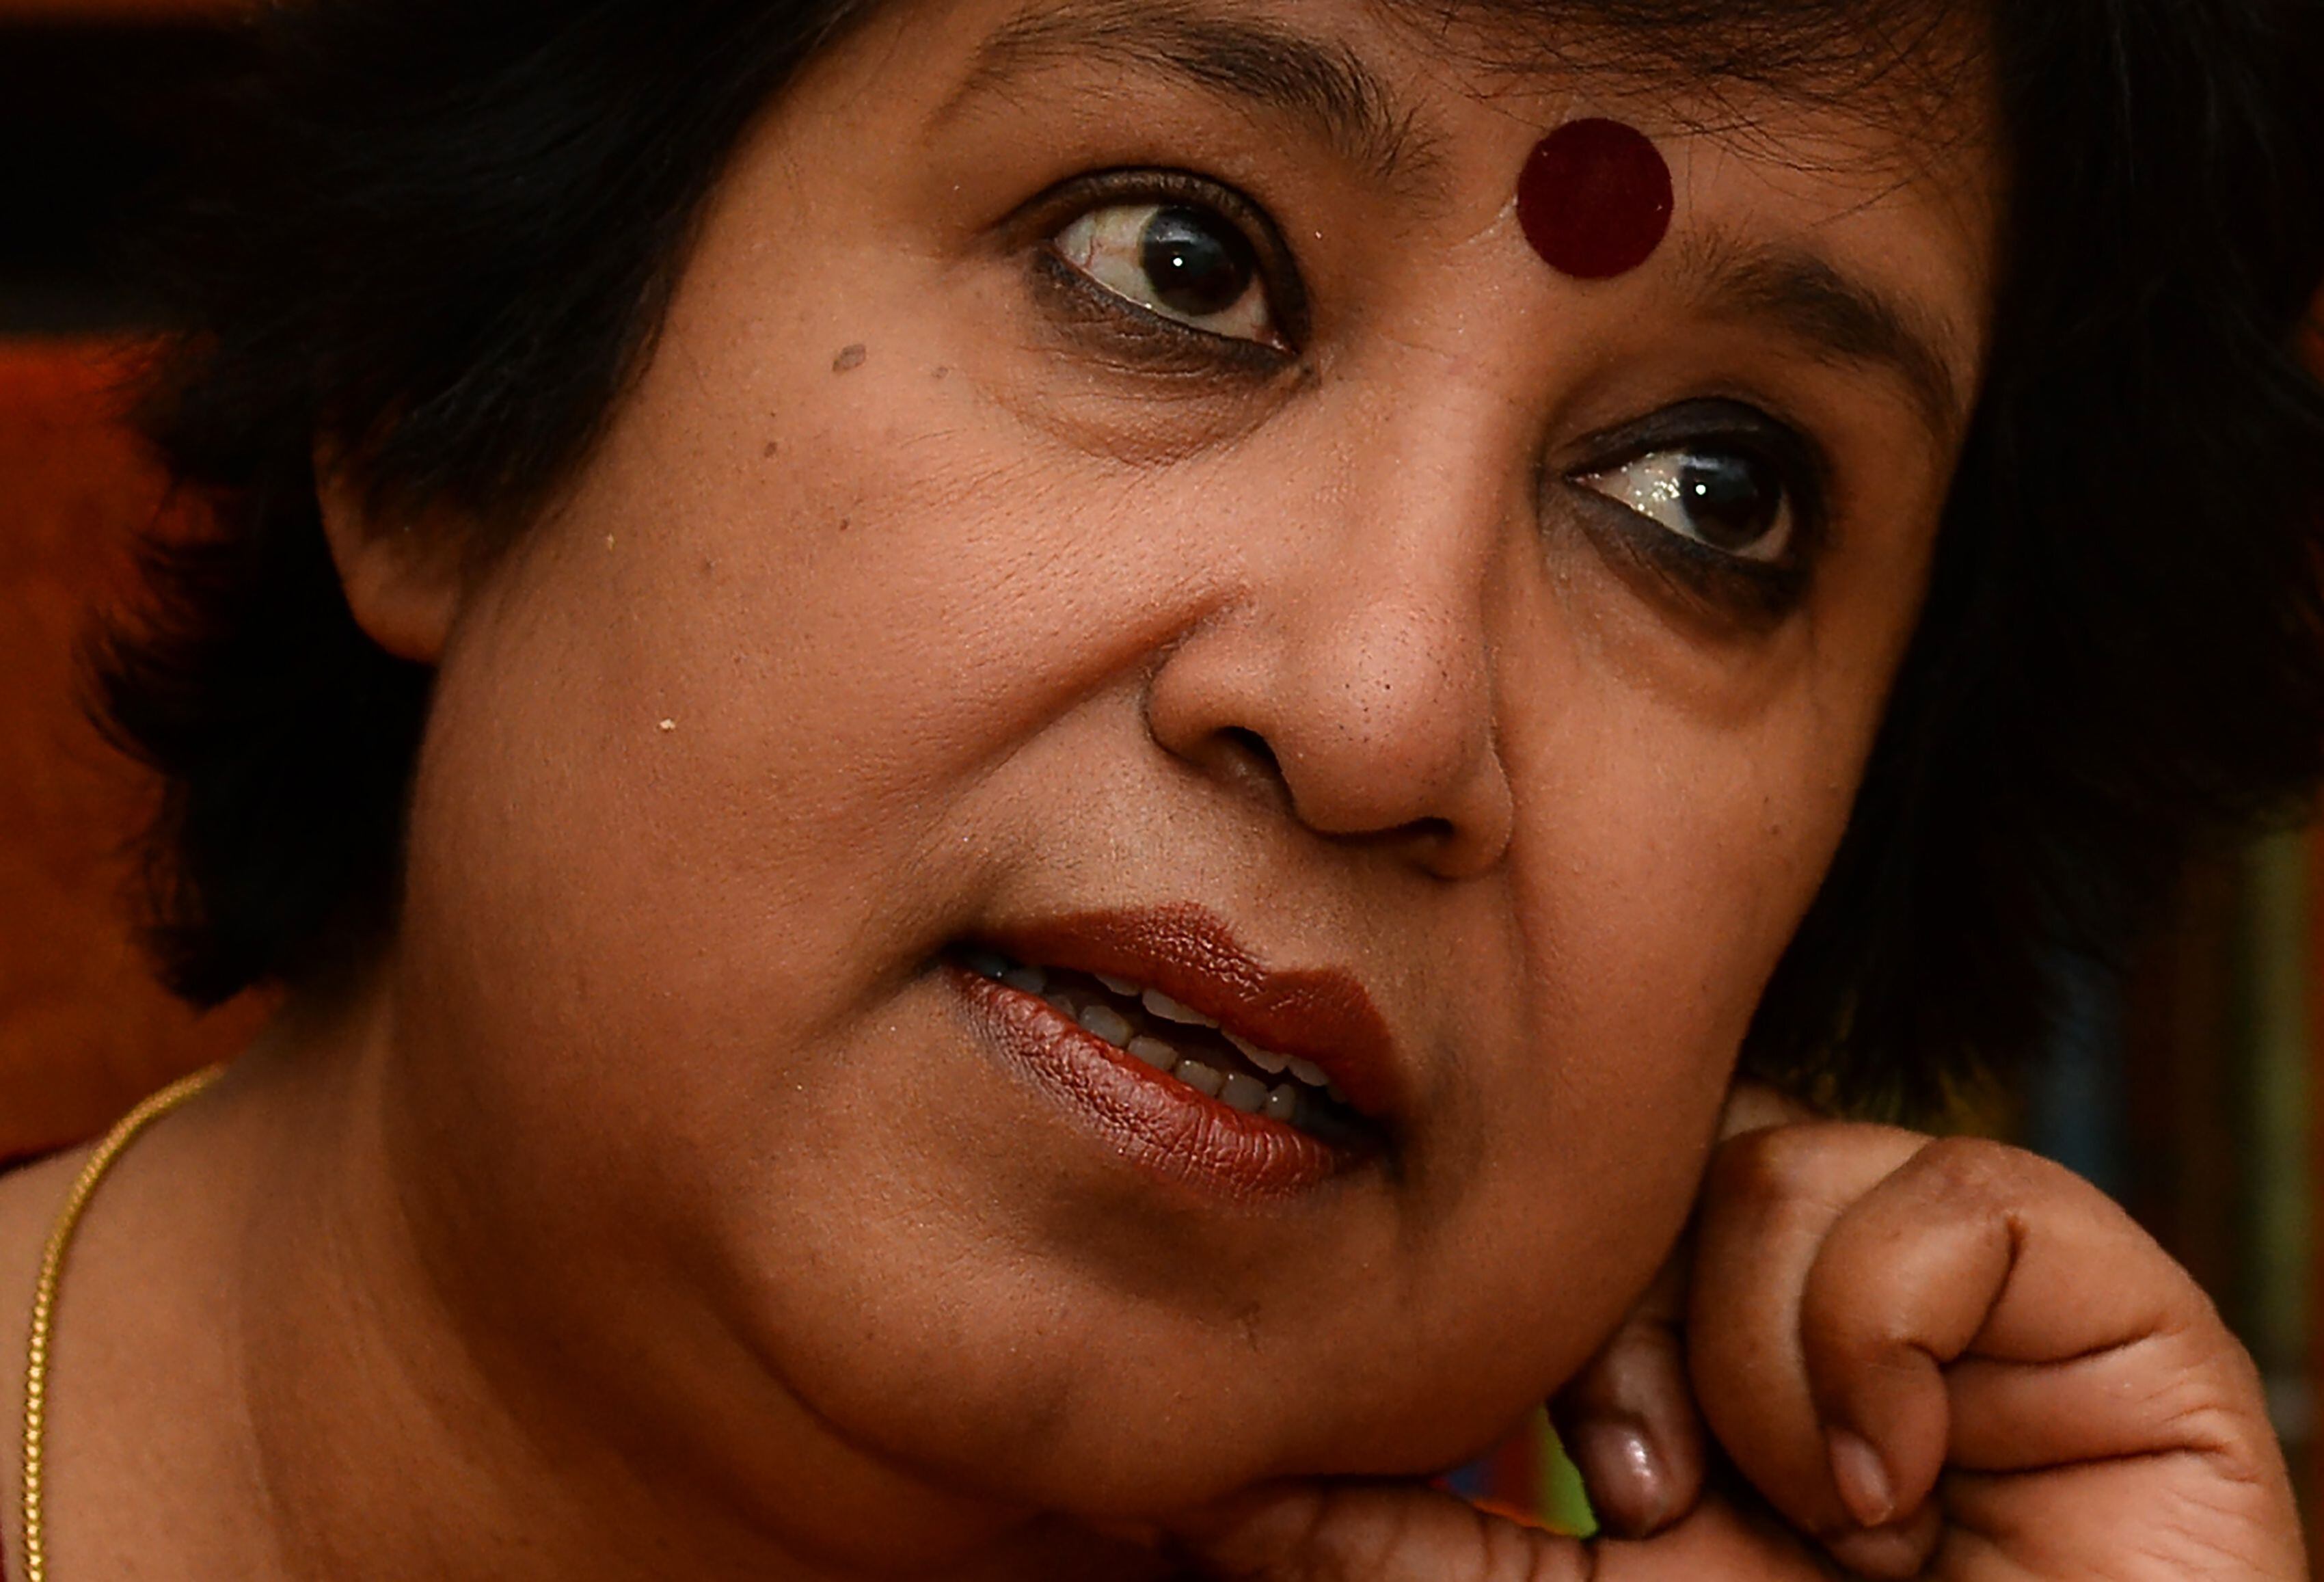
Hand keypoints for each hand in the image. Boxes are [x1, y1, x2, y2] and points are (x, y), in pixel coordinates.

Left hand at [1162, 1109, 2305, 1579]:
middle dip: (1628, 1327)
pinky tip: (1906, 1483)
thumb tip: (1187, 1478)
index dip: (1535, 1298)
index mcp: (1703, 1364)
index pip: (1581, 1218)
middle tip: (1650, 1488)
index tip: (1560, 1463)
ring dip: (1755, 1365)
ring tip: (1818, 1515)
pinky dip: (1887, 1344)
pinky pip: (1942, 1199)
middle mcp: (1817, 1299)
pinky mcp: (2091, 1288)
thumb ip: (1383, 1542)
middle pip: (1662, 1162)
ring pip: (1775, 1159)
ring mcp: (1952, 1287)